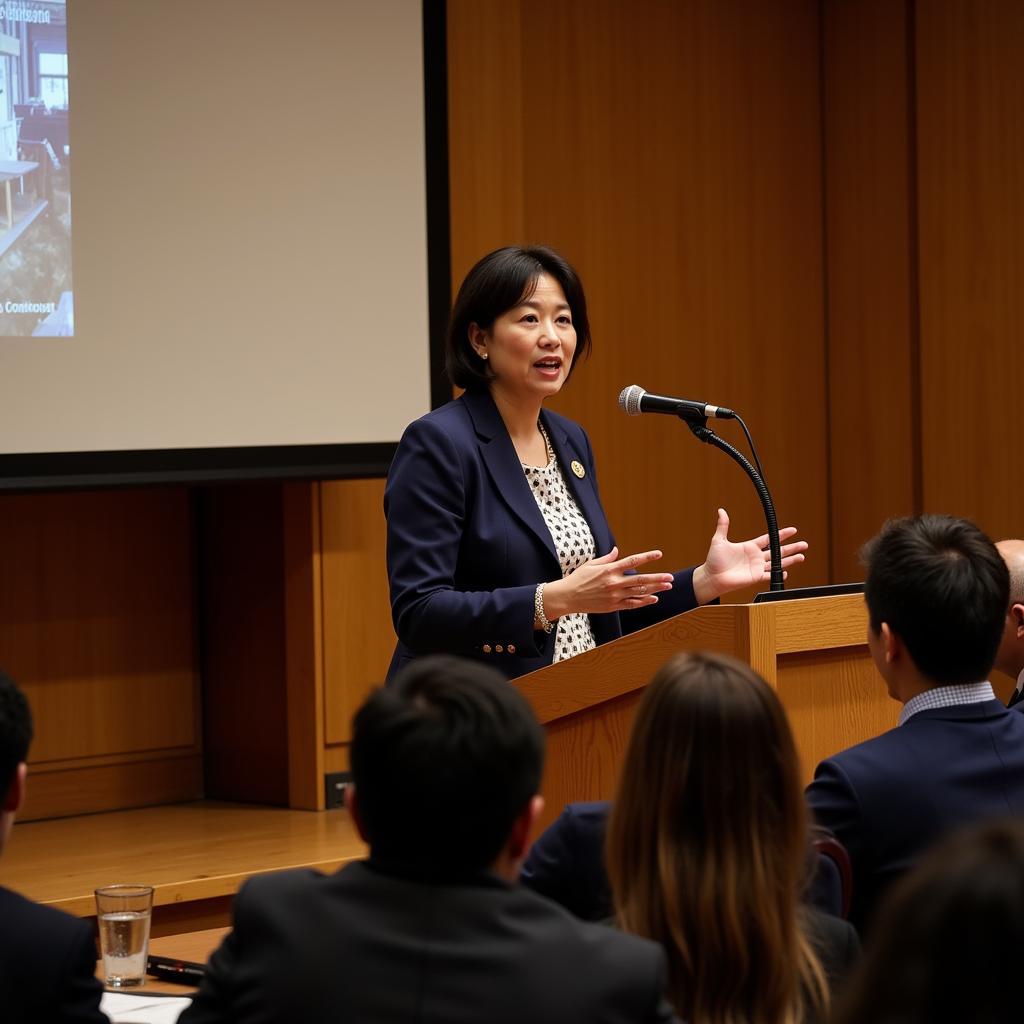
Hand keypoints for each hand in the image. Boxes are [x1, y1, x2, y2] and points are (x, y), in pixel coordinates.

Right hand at [542, 546, 673, 618]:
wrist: (568, 597)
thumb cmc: (578, 578)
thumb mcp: (591, 564)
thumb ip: (607, 559)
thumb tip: (617, 551)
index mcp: (609, 569)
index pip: (632, 561)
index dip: (647, 557)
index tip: (659, 554)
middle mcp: (614, 582)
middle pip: (641, 579)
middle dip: (657, 578)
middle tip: (671, 578)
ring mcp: (614, 595)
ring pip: (639, 592)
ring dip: (655, 589)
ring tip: (667, 586)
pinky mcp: (613, 606)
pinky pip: (632, 604)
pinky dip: (644, 601)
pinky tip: (654, 598)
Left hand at [692, 508, 807, 602]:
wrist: (711, 577)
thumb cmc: (714, 560)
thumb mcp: (718, 540)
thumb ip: (723, 526)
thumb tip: (721, 511)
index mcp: (749, 547)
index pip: (769, 539)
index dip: (781, 535)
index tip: (793, 530)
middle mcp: (756, 557)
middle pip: (778, 551)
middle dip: (792, 547)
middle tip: (804, 544)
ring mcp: (756, 568)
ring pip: (777, 563)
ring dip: (790, 560)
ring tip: (802, 556)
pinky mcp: (755, 578)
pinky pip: (769, 576)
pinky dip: (777, 574)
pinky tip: (786, 571)